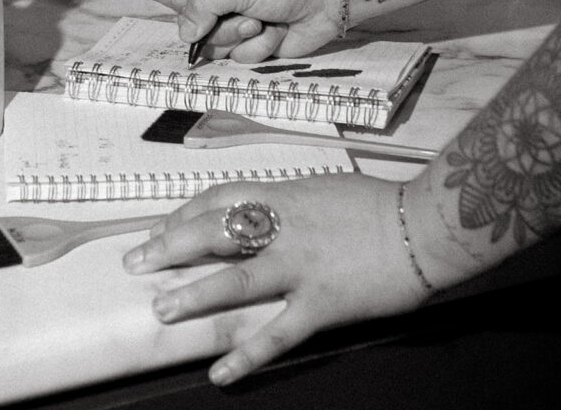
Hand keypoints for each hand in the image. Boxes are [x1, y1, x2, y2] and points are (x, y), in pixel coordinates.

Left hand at [123, 175, 428, 385]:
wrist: (422, 225)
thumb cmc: (380, 204)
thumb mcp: (326, 189)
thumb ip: (292, 201)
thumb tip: (266, 210)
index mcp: (285, 197)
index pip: (222, 198)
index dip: (186, 212)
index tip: (162, 225)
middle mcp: (285, 228)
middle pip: (216, 231)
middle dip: (172, 245)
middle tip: (138, 260)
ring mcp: (301, 266)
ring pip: (238, 278)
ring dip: (197, 294)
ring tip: (163, 307)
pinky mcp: (322, 304)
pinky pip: (278, 333)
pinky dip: (248, 355)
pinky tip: (221, 372)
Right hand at [143, 0, 341, 61]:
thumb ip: (202, 4)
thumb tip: (185, 33)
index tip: (191, 5)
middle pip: (186, 25)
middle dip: (218, 25)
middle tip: (245, 13)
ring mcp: (230, 20)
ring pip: (211, 46)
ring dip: (240, 36)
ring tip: (264, 20)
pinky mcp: (249, 42)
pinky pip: (238, 57)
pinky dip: (260, 46)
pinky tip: (277, 30)